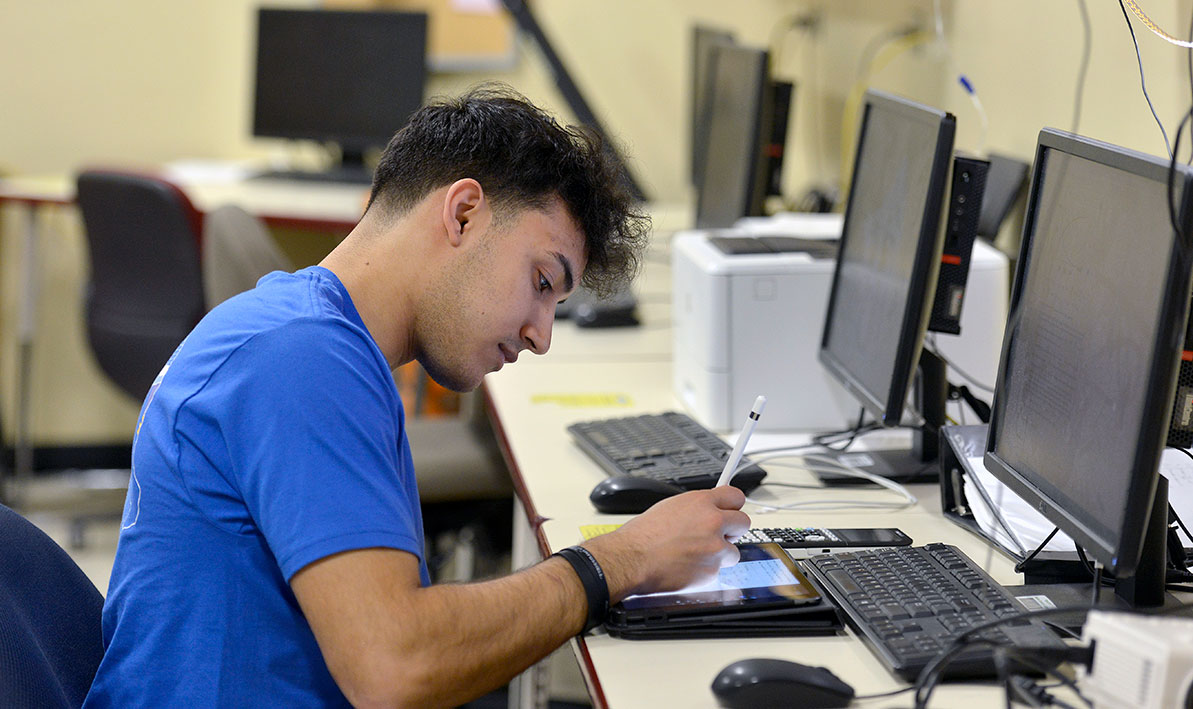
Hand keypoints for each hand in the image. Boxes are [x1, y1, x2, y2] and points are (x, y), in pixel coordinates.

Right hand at [586, 487, 749, 598]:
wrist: (632, 559)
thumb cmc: (643, 535)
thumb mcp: (670, 507)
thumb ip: (696, 508)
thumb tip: (709, 509)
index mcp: (701, 502)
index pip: (736, 496)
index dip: (733, 505)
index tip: (731, 510)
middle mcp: (712, 522)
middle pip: (744, 522)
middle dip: (733, 529)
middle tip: (719, 534)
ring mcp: (715, 548)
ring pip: (733, 551)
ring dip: (720, 553)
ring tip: (697, 554)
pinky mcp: (712, 571)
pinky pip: (718, 570)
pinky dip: (706, 570)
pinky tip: (688, 566)